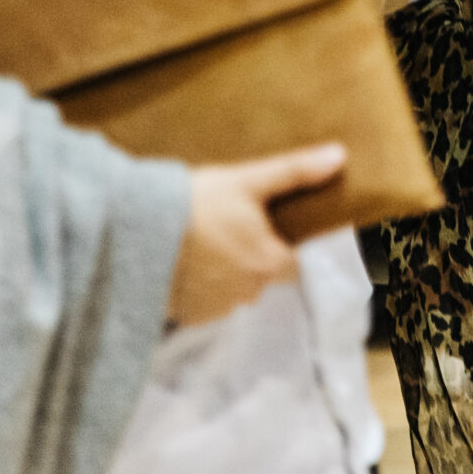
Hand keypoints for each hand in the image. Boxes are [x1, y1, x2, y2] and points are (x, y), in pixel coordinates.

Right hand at [167, 144, 346, 326]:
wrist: (133, 231)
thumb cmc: (195, 202)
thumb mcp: (247, 180)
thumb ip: (295, 172)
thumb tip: (339, 156)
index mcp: (270, 263)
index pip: (299, 265)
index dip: (290, 248)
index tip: (276, 231)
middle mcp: (248, 293)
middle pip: (265, 276)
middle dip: (254, 255)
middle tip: (232, 226)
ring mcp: (217, 309)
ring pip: (235, 289)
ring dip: (227, 271)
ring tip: (207, 241)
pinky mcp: (188, 316)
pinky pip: (207, 303)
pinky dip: (202, 286)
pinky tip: (188, 261)